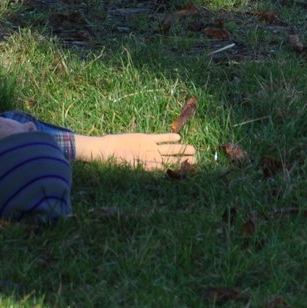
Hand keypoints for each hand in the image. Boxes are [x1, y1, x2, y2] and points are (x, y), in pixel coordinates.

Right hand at [75, 132, 196, 170]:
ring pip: (169, 149)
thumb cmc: (120, 162)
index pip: (170, 168)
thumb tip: (166, 170)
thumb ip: (151, 167)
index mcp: (152, 167)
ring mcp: (150, 148)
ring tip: (193, 149)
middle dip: (185, 158)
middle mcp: (153, 158)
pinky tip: (178, 137)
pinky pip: (159, 138)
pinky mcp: (145, 139)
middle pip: (172, 158)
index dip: (181, 167)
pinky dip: (168, 138)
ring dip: (180, 149)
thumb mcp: (137, 166)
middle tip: (197, 159)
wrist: (109, 150)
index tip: (192, 168)